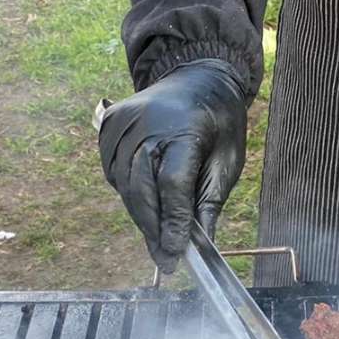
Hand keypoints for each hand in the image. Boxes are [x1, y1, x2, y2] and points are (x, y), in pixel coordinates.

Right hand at [98, 59, 247, 266]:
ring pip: (125, 185)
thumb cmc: (218, 123)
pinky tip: (145, 208)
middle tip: (164, 260)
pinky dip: (127, 194)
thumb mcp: (228, 161)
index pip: (172, 184)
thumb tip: (198, 244)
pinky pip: (114, 172)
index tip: (175, 253)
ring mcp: (124, 122)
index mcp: (185, 129)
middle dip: (153, 229)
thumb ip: (210, 201)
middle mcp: (148, 123)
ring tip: (157, 241)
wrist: (196, 78)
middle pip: (141, 188)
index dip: (172, 223)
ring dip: (140, 217)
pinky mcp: (109, 125)